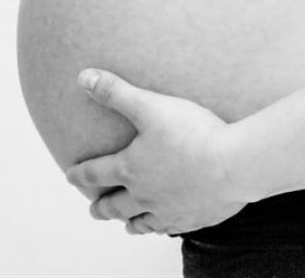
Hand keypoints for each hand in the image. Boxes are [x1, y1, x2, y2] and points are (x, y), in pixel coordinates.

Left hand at [66, 68, 247, 235]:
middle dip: (102, 208)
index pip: (96, 173)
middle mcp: (146, 195)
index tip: (70, 176)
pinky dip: (164, 228)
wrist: (234, 165)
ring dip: (132, 222)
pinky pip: (172, 228)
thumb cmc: (193, 134)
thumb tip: (83, 77)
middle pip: (116, 206)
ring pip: (143, 223)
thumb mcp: (150, 106)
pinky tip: (167, 226)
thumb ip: (116, 92)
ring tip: (128, 224)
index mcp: (131, 169)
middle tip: (94, 209)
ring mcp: (170, 211)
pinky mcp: (195, 218)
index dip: (80, 174)